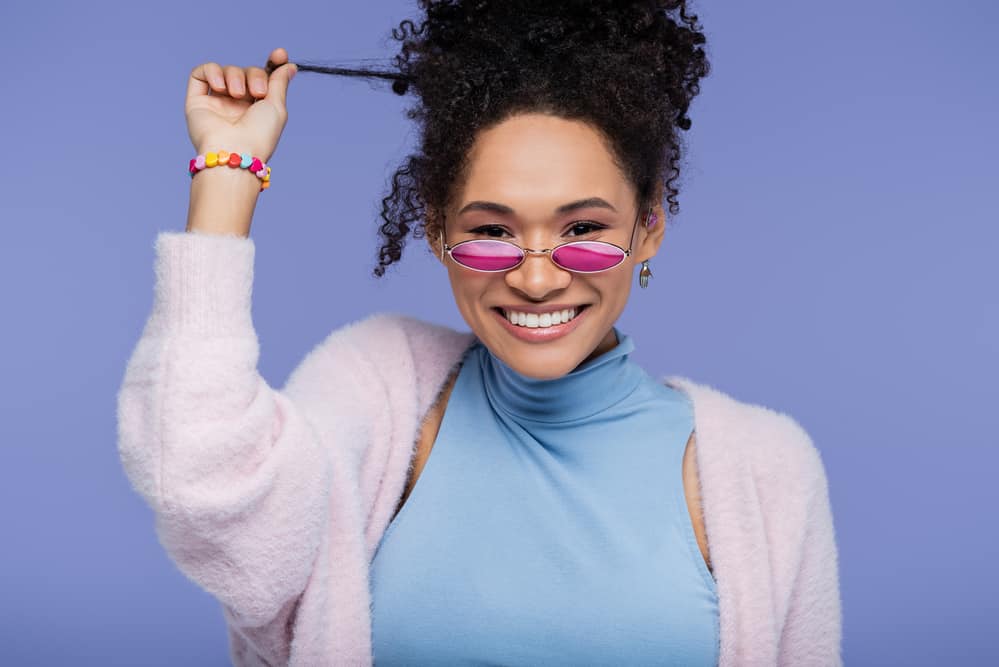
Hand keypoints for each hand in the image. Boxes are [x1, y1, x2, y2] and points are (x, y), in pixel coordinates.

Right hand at [185, 47, 296, 161]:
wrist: (234, 152)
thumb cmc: (259, 135)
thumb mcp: (276, 106)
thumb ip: (279, 83)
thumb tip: (289, 65)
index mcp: (258, 108)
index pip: (262, 77)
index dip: (271, 63)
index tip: (279, 55)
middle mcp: (237, 104)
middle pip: (246, 71)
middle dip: (254, 75)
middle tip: (258, 92)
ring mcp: (217, 102)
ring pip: (226, 70)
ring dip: (235, 76)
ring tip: (238, 94)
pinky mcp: (197, 101)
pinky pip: (201, 73)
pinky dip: (212, 72)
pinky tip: (221, 86)